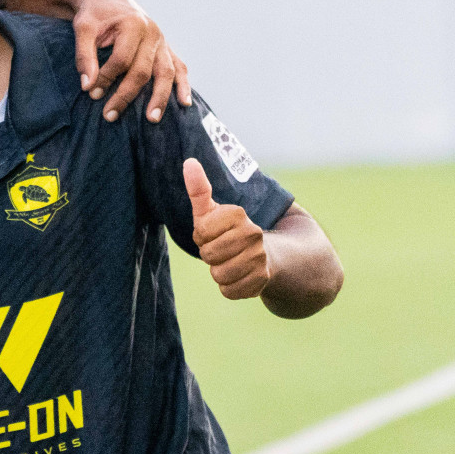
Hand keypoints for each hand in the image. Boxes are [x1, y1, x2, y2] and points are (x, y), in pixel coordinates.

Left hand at [69, 0, 191, 122]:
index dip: (106, 78)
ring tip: (151, 119)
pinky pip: (179, 68)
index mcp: (134, 24)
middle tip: (109, 115)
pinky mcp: (165, 48)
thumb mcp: (83, 29)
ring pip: (166, 72)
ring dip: (159, 97)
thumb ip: (84, 55)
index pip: (122, 59)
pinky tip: (184, 104)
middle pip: (143, 70)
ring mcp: (162, 42)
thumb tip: (87, 85)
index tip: (91, 93)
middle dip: (126, 95)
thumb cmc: (93, 14)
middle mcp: (153, 33)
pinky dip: (182, 86)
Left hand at [185, 158, 269, 299]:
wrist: (266, 254)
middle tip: (223, 248)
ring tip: (231, 261)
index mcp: (238, 214)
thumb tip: (188, 162)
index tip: (214, 232)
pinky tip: (240, 276)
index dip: (202, 236)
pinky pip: (229, 291)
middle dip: (210, 255)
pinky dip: (230, 287)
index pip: (201, 233)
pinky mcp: (263, 280)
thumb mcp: (211, 211)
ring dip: (219, 272)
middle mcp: (254, 234)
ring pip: (218, 274)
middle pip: (209, 255)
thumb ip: (198, 189)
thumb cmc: (229, 231)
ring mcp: (261, 258)